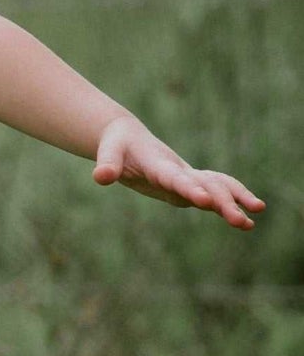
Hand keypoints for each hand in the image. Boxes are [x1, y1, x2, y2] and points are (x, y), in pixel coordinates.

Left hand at [93, 116, 264, 229]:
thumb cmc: (116, 145)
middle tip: (242, 221)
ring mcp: (185, 176)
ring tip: (253, 219)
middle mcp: (178, 170)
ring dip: (235, 200)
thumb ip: (107, 165)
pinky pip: (214, 189)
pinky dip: (231, 198)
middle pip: (205, 186)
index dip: (190, 189)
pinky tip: (246, 215)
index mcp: (159, 165)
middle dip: (223, 203)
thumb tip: (101, 177)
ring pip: (216, 186)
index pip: (176, 179)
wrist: (128, 135)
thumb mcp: (108, 153)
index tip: (205, 201)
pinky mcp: (187, 183)